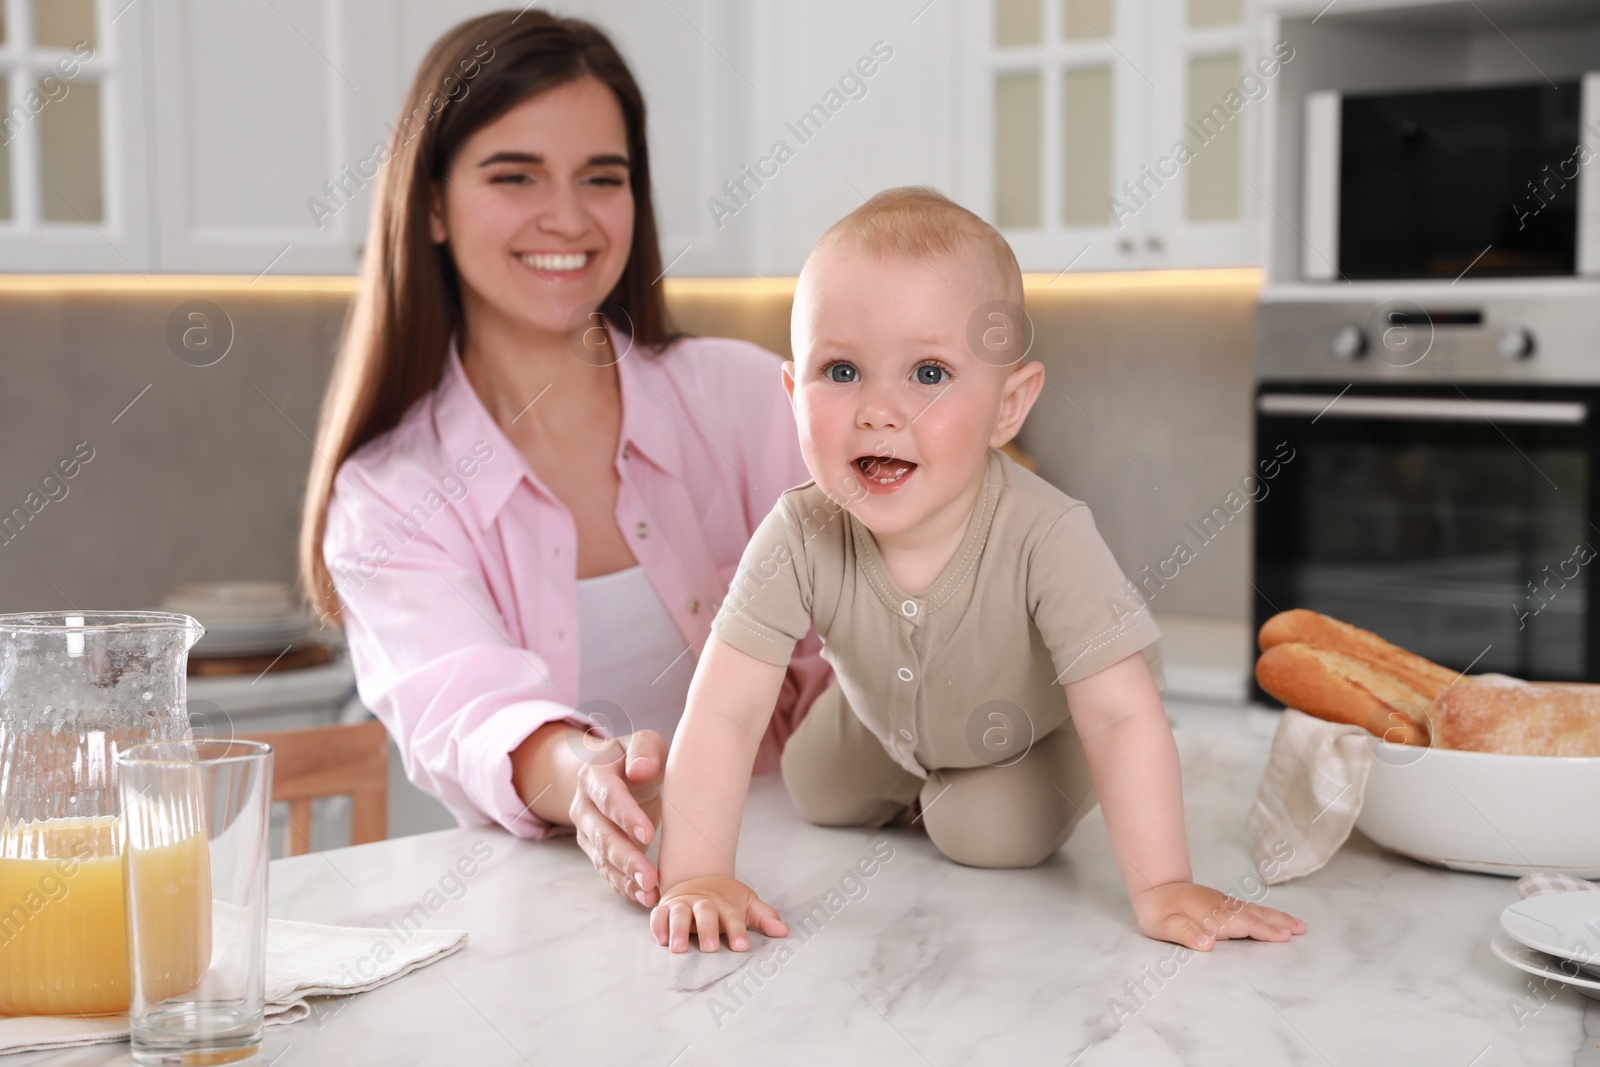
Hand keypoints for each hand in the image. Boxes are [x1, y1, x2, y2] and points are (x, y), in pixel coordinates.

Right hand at [569, 730, 665, 907]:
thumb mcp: (644, 742)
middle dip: (626, 857)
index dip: (625, 816)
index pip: (608, 797)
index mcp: (594, 774)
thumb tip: (641, 769)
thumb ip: (645, 750)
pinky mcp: (596, 851)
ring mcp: (587, 831)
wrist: (615, 771)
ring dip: (625, 878)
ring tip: (650, 893)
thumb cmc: (638, 757)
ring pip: (602, 859)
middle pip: (602, 835)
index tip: (648, 834)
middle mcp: (584, 805)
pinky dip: (625, 887)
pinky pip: (607, 872)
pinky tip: (644, 898)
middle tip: (650, 877)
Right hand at [650, 875, 787, 952]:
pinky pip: (659, 915)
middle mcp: (702, 903)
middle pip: (705, 913)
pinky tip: (661, 940)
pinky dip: (658, 926)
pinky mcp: (665, 908)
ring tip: (679, 948)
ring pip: (680, 914)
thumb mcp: (747, 904)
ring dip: (678, 929)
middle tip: (710, 948)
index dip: (738, 931)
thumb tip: (784, 932)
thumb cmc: (724, 900)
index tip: (742, 947)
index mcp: (724, 903)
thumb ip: (764, 917)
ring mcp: (683, 904)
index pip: (732, 916)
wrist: (697, 879)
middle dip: (707, 930)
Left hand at [1131, 881, 1305, 950]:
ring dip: (1276, 917)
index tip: (1284, 936)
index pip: (1243, 924)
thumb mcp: (1163, 926)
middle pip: (1255, 916)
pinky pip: (1249, 909)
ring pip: (1254, 911)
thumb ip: (1185, 933)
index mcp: (1211, 915)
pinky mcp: (1223, 904)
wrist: (1153, 887)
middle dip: (1279, 922)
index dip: (1263, 931)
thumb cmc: (1157, 911)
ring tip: (1298, 925)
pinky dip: (1265, 914)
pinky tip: (1274, 919)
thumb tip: (1208, 943)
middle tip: (1302, 929)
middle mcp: (1221, 908)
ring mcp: (1224, 904)